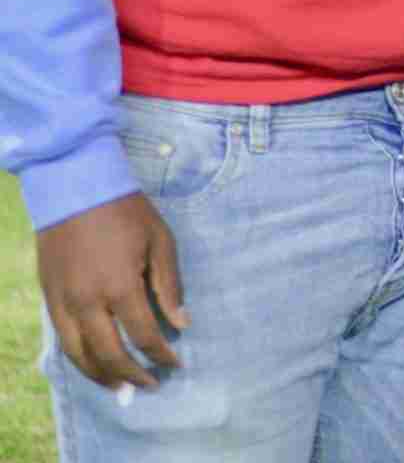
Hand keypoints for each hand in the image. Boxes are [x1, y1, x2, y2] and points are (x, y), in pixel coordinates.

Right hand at [35, 193, 188, 389]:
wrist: (74, 188)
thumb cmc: (126, 212)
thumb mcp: (160, 241)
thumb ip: (169, 286)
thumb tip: (182, 323)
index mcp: (120, 287)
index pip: (144, 335)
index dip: (162, 354)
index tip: (176, 363)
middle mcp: (87, 303)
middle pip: (109, 354)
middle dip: (132, 375)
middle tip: (150, 385)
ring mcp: (63, 303)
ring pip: (79, 355)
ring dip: (100, 376)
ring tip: (120, 387)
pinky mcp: (49, 298)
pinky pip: (62, 340)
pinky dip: (78, 359)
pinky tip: (93, 365)